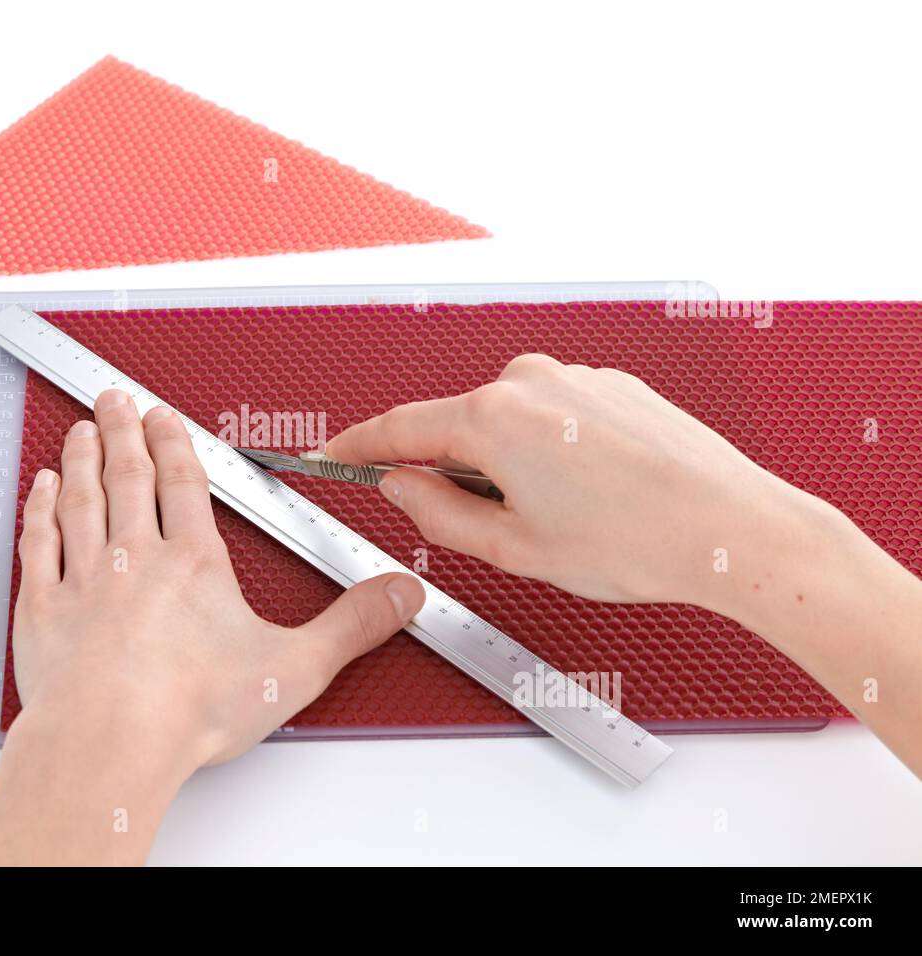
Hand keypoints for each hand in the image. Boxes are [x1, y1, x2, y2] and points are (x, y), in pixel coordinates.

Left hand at [0, 389, 423, 864]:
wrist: (109, 743)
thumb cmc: (189, 710)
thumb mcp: (294, 667)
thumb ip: (351, 626)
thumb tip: (398, 595)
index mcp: (192, 563)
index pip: (182, 484)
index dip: (173, 444)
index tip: (163, 417)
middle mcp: (134, 558)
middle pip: (127, 477)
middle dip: (122, 433)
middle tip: (113, 401)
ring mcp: (83, 579)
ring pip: (80, 500)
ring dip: (80, 460)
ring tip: (79, 431)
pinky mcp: (42, 610)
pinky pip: (38, 544)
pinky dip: (38, 511)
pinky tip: (40, 490)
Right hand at [328, 354, 921, 777]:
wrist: (732, 528)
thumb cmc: (639, 541)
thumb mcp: (513, 548)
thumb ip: (437, 513)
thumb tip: (402, 487)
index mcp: (493, 418)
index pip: (398, 427)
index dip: (357, 447)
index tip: (332, 455)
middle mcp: (530, 382)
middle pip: (456, 426)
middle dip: (454, 472)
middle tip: (486, 529)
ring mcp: (575, 378)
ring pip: (508, 425)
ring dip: (508, 466)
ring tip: (561, 520)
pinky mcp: (611, 385)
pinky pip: (552, 417)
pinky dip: (549, 453)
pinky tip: (589, 496)